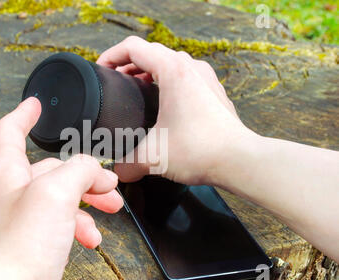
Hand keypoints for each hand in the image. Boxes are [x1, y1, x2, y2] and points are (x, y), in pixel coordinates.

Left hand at [0, 97, 122, 279]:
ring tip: (109, 212)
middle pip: (50, 169)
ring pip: (58, 198)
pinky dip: (76, 226)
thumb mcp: (55, 195)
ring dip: (87, 203)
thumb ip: (78, 170)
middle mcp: (7, 192)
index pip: (10, 130)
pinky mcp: (24, 243)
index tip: (36, 104)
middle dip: (84, 174)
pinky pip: (55, 224)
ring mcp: (15, 219)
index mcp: (6, 171)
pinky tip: (90, 238)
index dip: (25, 113)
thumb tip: (93, 168)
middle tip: (109, 185)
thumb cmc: (16, 252)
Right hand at [97, 36, 252, 185]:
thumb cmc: (203, 150)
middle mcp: (191, 68)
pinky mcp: (213, 92)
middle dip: (128, 65)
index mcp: (173, 71)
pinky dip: (168, 83)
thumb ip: (126, 163)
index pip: (133, 47)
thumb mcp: (152, 157)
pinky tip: (163, 106)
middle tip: (115, 82)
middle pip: (151, 53)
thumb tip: (117, 170)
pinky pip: (186, 77)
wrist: (240, 160)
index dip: (111, 56)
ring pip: (170, 63)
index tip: (101, 70)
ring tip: (136, 90)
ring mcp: (205, 79)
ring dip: (149, 73)